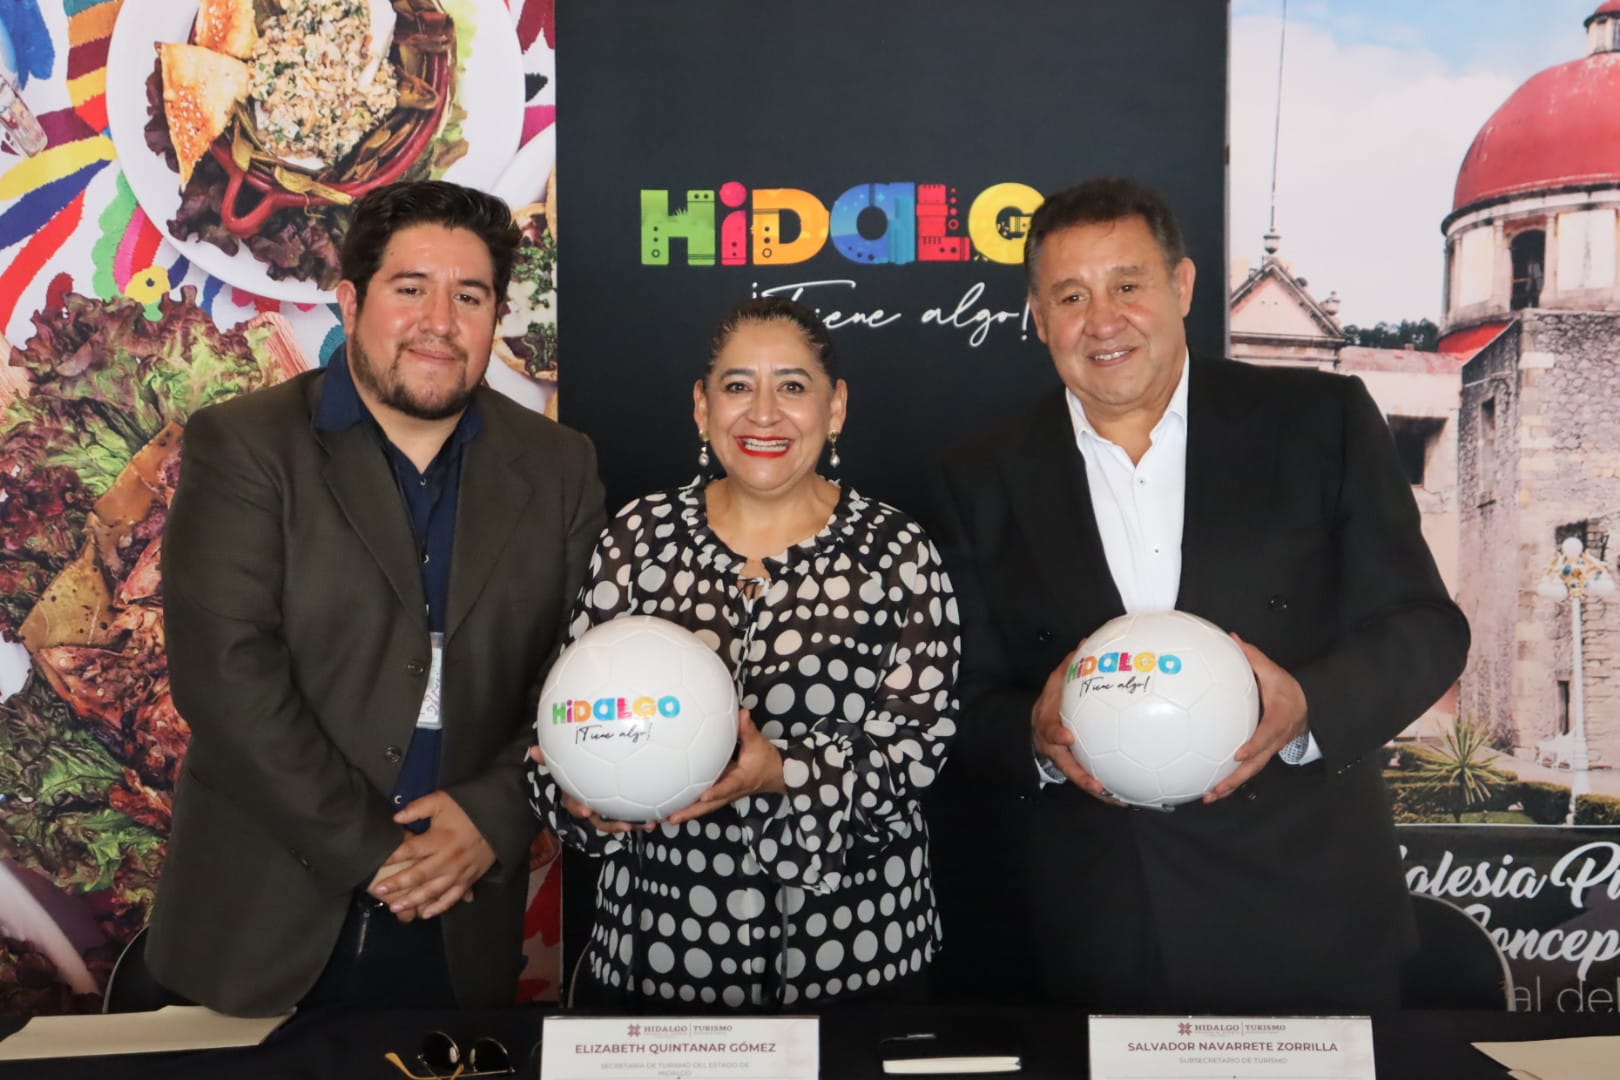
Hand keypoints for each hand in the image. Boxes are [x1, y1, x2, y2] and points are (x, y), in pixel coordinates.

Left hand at [368, 791, 495, 919]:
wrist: (499, 818)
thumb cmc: (467, 809)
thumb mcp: (442, 800)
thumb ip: (418, 808)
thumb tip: (395, 818)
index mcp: (440, 838)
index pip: (411, 850)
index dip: (392, 857)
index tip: (377, 863)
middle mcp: (448, 858)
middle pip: (419, 875)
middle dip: (397, 884)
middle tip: (379, 890)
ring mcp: (459, 872)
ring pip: (433, 891)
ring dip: (413, 900)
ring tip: (395, 907)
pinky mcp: (469, 879)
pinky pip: (453, 897)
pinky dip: (439, 907)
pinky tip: (425, 914)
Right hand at [526, 744, 650, 834]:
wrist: (591, 770)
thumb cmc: (576, 766)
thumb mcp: (563, 760)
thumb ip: (549, 757)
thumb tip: (531, 750)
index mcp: (579, 796)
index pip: (576, 804)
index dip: (579, 808)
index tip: (584, 810)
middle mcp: (594, 806)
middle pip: (601, 820)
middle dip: (613, 825)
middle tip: (626, 826)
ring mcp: (610, 809)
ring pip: (621, 821)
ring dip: (635, 823)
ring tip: (650, 824)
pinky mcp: (625, 807)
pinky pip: (635, 813)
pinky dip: (647, 814)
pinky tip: (662, 811)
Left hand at [665, 709, 784, 824]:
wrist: (774, 774)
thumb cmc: (765, 759)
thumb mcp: (759, 743)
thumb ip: (748, 730)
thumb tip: (742, 714)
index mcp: (740, 780)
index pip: (728, 787)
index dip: (717, 792)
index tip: (704, 795)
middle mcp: (729, 792)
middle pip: (708, 805)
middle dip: (690, 812)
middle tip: (671, 818)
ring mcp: (722, 795)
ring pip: (703, 808)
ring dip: (684, 813)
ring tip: (662, 818)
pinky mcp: (718, 793)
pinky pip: (701, 803)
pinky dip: (686, 807)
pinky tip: (669, 808)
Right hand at [1031, 652, 1118, 803]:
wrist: (1036, 728)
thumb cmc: (1051, 704)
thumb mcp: (1054, 683)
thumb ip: (1070, 666)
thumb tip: (1087, 641)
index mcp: (1049, 725)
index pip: (1050, 731)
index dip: (1057, 734)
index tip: (1067, 736)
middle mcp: (1056, 748)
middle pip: (1066, 767)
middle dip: (1082, 778)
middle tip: (1098, 785)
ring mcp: (1066, 761)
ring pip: (1080, 780)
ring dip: (1098, 792)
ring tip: (1119, 799)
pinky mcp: (1078, 769)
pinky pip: (1092, 781)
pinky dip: (1107, 791)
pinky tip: (1128, 797)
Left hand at [1206, 633, 1309, 801]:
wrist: (1308, 707)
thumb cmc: (1288, 691)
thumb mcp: (1274, 672)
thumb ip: (1253, 658)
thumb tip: (1234, 638)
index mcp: (1279, 719)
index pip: (1267, 735)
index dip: (1255, 746)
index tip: (1239, 754)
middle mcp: (1274, 740)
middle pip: (1256, 764)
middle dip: (1236, 778)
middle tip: (1216, 788)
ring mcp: (1269, 750)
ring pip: (1251, 772)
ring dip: (1231, 786)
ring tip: (1209, 797)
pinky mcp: (1262, 755)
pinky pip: (1248, 770)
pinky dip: (1232, 780)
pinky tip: (1213, 787)